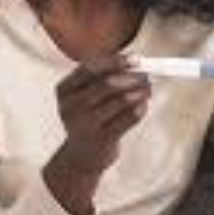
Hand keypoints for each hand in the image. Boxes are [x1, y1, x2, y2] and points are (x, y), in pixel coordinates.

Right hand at [43, 55, 150, 214]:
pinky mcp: (101, 140)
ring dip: (140, 92)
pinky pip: (129, 118)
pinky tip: (144, 106)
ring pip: (121, 100)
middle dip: (132, 76)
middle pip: (107, 84)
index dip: (115, 60)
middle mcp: (70, 107)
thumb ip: (106, 78)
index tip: (136, 58)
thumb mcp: (87, 96)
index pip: (90, 68)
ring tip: (148, 89)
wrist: (81, 156)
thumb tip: (138, 63)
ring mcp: (84, 125)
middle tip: (147, 75)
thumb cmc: (90, 117)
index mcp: (64, 90)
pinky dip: (141, 108)